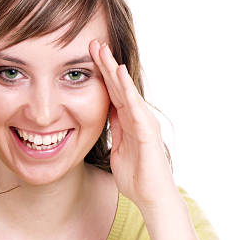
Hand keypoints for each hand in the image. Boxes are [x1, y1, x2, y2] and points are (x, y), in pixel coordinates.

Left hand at [90, 39, 178, 212]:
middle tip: (92, 42)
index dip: (100, 73)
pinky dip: (127, 90)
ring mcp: (143, 122)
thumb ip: (114, 131)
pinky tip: (119, 74)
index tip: (86, 55)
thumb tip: (106, 116)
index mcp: (127, 120)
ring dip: (115, 70)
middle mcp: (137, 116)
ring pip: (127, 90)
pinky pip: (135, 107)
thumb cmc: (137, 176)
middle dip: (105, 63)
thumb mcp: (117, 148)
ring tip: (103, 50)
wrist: (152, 197)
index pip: (112, 91)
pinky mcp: (147, 132)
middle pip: (119, 85)